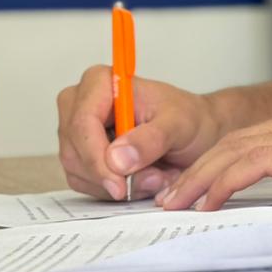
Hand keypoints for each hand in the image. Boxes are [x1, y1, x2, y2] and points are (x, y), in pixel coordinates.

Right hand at [57, 66, 225, 200]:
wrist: (196, 131)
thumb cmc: (188, 118)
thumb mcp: (179, 124)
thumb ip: (151, 139)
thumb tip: (117, 159)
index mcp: (100, 82)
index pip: (82, 124)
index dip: (96, 158)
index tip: (119, 184)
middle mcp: (80, 103)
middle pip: (75, 151)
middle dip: (113, 175)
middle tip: (154, 179)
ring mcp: (77, 132)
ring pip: (78, 172)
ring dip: (119, 184)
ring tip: (157, 176)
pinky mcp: (80, 155)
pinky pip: (86, 183)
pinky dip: (115, 189)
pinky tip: (144, 179)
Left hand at [158, 103, 271, 210]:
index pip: (256, 138)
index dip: (220, 161)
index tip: (196, 187)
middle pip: (236, 140)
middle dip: (197, 169)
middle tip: (169, 197)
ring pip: (237, 150)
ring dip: (200, 178)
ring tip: (176, 204)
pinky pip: (256, 163)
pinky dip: (225, 181)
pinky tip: (209, 201)